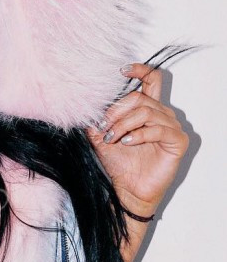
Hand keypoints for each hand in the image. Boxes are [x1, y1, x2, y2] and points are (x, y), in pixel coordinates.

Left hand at [85, 62, 189, 213]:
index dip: (139, 70)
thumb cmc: (119, 164)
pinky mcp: (177, 142)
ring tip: (112, 138)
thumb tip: (83, 106)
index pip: (151, 79)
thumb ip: (97, 120)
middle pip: (140, 97)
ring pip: (146, 112)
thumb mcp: (102, 138)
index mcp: (147, 109)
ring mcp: (171, 127)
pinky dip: (139, 134)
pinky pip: (159, 130)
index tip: (120, 71)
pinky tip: (126, 143)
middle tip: (103, 127)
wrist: (128, 191)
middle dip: (116, 111)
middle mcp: (161, 114)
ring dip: (123, 124)